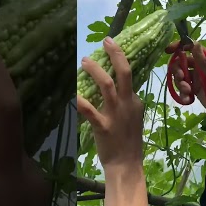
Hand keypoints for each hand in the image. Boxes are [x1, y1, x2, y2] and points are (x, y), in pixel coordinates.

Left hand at [76, 37, 144, 168]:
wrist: (127, 164)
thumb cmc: (129, 142)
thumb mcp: (134, 118)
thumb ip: (127, 102)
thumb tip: (119, 89)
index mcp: (134, 101)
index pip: (130, 74)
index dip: (120, 57)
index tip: (111, 44)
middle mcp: (127, 103)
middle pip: (124, 73)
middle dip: (115, 54)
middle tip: (105, 40)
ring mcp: (115, 114)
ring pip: (107, 85)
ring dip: (95, 71)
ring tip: (84, 61)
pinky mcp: (103, 126)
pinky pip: (89, 110)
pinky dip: (80, 100)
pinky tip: (71, 93)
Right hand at [165, 41, 205, 116]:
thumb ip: (203, 61)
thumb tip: (194, 44)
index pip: (190, 46)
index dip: (179, 46)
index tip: (168, 50)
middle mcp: (199, 65)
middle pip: (181, 62)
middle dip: (178, 70)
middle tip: (181, 78)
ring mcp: (195, 76)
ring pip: (179, 75)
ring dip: (180, 84)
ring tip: (187, 92)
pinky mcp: (192, 87)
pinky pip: (181, 86)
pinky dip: (182, 93)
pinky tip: (187, 99)